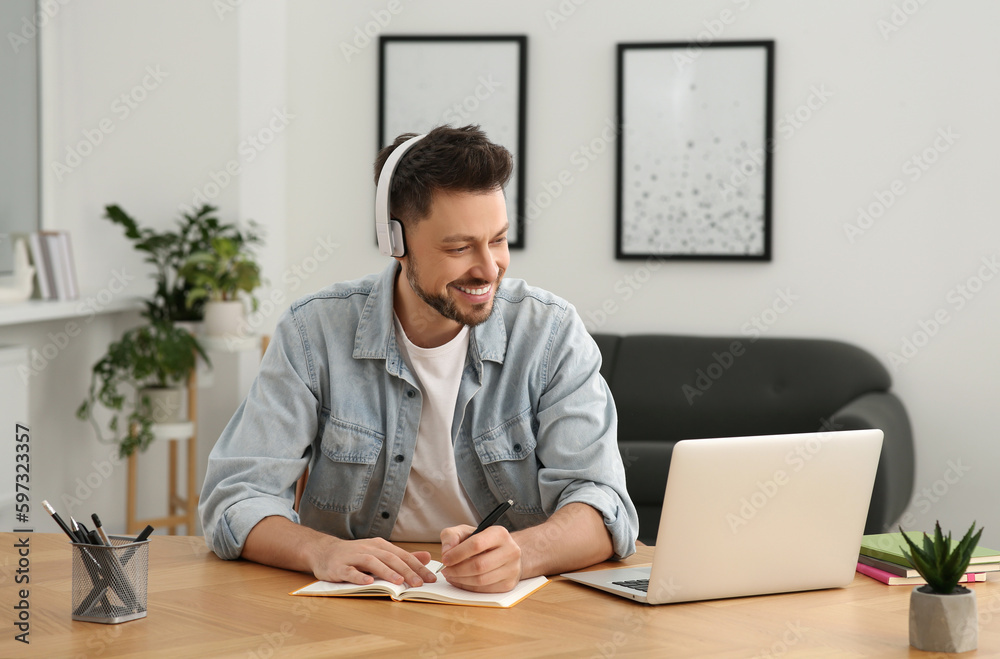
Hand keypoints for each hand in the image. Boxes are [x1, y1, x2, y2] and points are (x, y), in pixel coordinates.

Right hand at [308, 536, 436, 587]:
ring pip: (372, 563)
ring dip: (386, 572)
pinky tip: (368, 582)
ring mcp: (353, 557)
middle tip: (419, 583)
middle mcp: (369, 549)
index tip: (431, 578)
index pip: (403, 556)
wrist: (324, 551)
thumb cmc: (356, 555)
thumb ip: (402, 557)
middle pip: (390, 559)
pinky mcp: (339, 567)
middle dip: (406, 571)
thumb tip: (426, 557)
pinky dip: (359, 576)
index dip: (418, 567)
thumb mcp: (380, 553)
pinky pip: (350, 571)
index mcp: (381, 546)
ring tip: (399, 581)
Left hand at [438, 524, 522, 592]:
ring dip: (461, 580)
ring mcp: (512, 569)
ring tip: (451, 575)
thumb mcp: (466, 531)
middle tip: (445, 570)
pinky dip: (468, 587)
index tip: (445, 559)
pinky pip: (484, 590)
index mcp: (499, 534)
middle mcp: (510, 550)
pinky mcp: (509, 584)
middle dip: (457, 570)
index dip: (458, 553)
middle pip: (479, 565)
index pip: (477, 544)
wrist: (504, 553)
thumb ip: (452, 536)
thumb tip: (446, 551)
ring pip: (481, 580)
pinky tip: (460, 581)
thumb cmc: (483, 542)